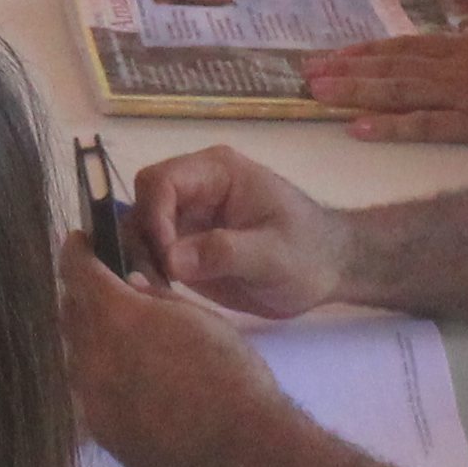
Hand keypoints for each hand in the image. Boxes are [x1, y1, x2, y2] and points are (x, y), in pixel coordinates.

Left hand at [62, 238, 291, 466]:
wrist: (239, 450)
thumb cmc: (231, 375)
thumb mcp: (197, 318)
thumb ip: (155, 298)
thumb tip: (130, 285)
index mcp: (116, 317)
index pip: (77, 271)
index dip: (76, 252)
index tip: (79, 242)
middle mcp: (90, 355)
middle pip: (70, 312)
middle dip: (83, 294)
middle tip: (103, 287)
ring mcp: (90, 398)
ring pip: (75, 354)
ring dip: (89, 338)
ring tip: (119, 337)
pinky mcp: (99, 431)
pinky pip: (86, 392)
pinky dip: (98, 376)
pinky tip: (126, 380)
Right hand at [128, 146, 359, 319]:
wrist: (328, 270)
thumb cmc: (309, 253)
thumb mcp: (274, 255)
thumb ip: (226, 252)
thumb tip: (172, 259)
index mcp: (216, 172)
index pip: (161, 181)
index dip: (154, 218)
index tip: (167, 261)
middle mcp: (194, 188)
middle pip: (141, 203)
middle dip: (141, 240)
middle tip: (155, 280)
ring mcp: (187, 216)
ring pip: (139, 229)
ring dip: (140, 259)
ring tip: (157, 291)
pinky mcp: (185, 245)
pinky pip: (150, 253)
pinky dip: (147, 272)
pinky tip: (161, 295)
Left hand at [300, 31, 467, 158]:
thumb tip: (463, 53)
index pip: (411, 43)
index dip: (369, 50)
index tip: (335, 53)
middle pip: (395, 62)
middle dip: (348, 68)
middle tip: (305, 73)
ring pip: (401, 89)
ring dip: (356, 92)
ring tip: (316, 95)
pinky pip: (427, 125)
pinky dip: (391, 127)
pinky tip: (359, 130)